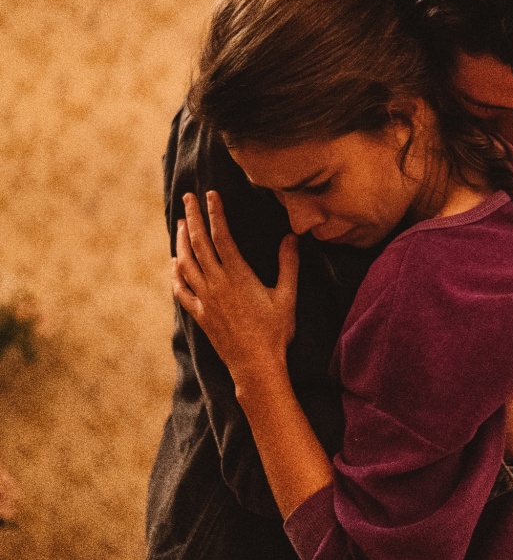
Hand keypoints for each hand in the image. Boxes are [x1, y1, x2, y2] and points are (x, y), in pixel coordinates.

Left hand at [172, 191, 298, 387]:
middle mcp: (217, 284)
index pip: (222, 237)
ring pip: (186, 263)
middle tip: (187, 198)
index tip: (211, 195)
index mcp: (238, 276)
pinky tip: (174, 264)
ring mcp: (205, 299)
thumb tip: (291, 237)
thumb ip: (288, 264)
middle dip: (192, 218)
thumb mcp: (287, 296)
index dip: (215, 214)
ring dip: (181, 241)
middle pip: (199, 244)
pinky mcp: (200, 314)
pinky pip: (181, 289)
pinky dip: (175, 273)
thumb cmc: (275, 331)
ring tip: (180, 224)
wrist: (255, 365)